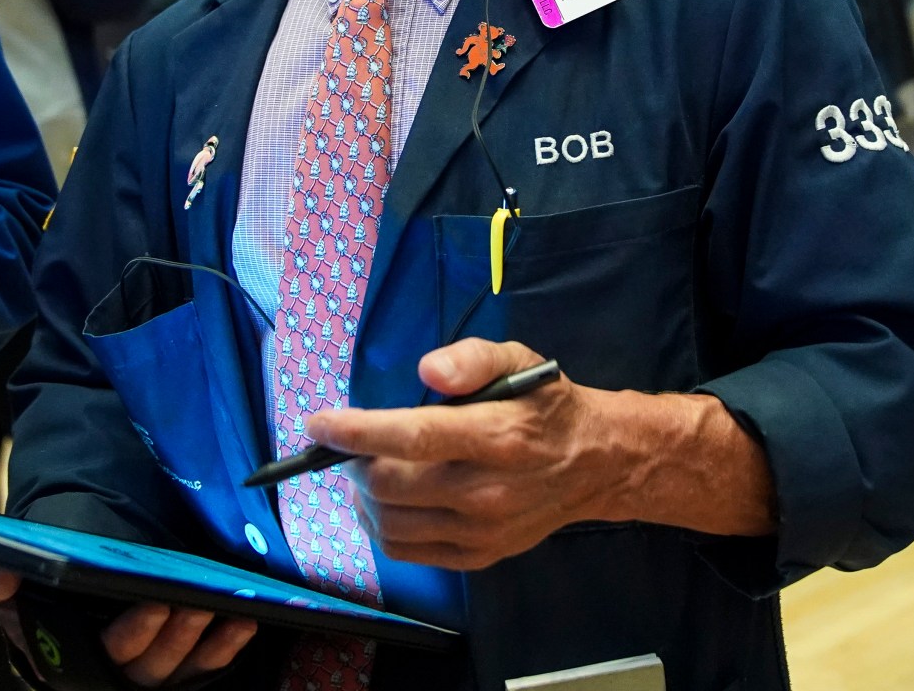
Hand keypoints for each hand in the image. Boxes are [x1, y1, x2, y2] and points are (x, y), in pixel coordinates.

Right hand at [0, 564, 256, 686]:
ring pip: (179, 668)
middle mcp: (109, 673)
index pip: (102, 656)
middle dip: (177, 635)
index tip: (156, 603)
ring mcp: (145, 672)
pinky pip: (203, 666)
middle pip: (149, 666)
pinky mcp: (173, 667)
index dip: (133, 634)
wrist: (60, 580)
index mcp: (66, 658)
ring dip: (205, 641)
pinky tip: (243, 623)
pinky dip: (224, 648)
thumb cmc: (36, 586)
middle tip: (200, 601)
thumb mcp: (9, 580)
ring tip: (229, 609)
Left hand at [306, 339, 772, 572]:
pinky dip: (381, 526)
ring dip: (364, 497)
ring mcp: (482, 531)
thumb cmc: (546, 406)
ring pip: (391, 524)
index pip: (414, 438)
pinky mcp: (478, 555)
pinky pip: (407, 550)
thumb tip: (428, 370)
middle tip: (351, 444)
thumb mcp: (519, 359)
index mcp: (497, 437)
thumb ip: (472, 358)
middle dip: (357, 462)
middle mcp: (489, 491)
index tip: (319, 424)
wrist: (595, 463)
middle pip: (392, 485)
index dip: (358, 432)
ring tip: (367, 470)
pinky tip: (386, 500)